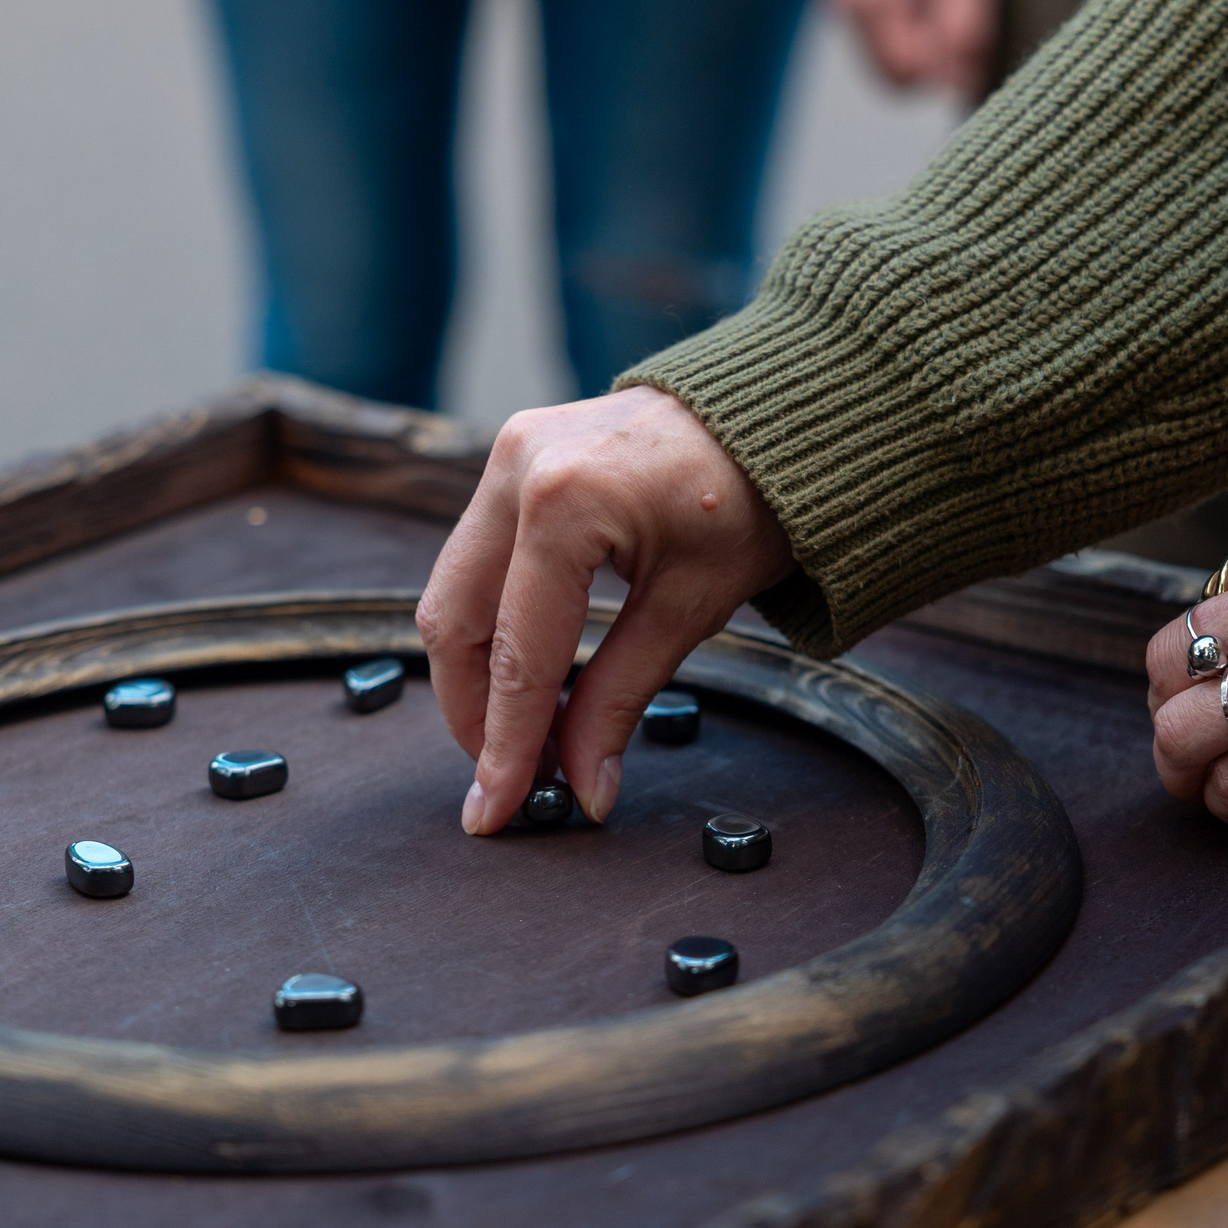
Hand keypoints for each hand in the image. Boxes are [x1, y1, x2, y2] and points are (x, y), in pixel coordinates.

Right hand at [417, 387, 796, 834]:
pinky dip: (495, 623)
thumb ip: (621, 699)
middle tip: (512, 780)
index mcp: (565, 501)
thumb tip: (584, 788)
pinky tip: (534, 675)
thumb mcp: (691, 609)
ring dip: (481, 673)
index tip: (495, 811)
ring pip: (453, 591)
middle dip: (475, 713)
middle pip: (456, 621)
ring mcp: (507, 455)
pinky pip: (476, 558)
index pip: (519, 651)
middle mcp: (517, 467)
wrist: (774, 416)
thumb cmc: (753, 497)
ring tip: (529, 736)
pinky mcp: (513, 458)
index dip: (504, 744)